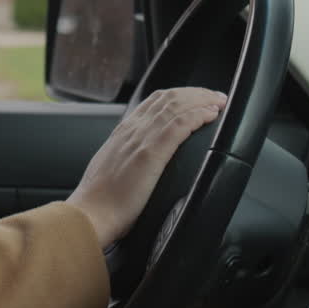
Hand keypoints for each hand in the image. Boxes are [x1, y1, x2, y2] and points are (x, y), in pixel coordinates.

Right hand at [66, 88, 226, 249]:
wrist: (90, 213)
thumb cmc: (99, 201)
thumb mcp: (111, 169)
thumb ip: (126, 158)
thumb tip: (140, 164)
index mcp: (123, 132)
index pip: (154, 101)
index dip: (179, 95)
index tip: (197, 98)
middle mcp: (132, 130)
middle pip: (168, 98)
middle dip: (196, 94)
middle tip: (215, 96)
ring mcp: (140, 139)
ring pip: (175, 106)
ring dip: (202, 100)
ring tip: (218, 102)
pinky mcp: (150, 153)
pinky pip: (178, 125)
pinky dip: (197, 116)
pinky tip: (210, 115)